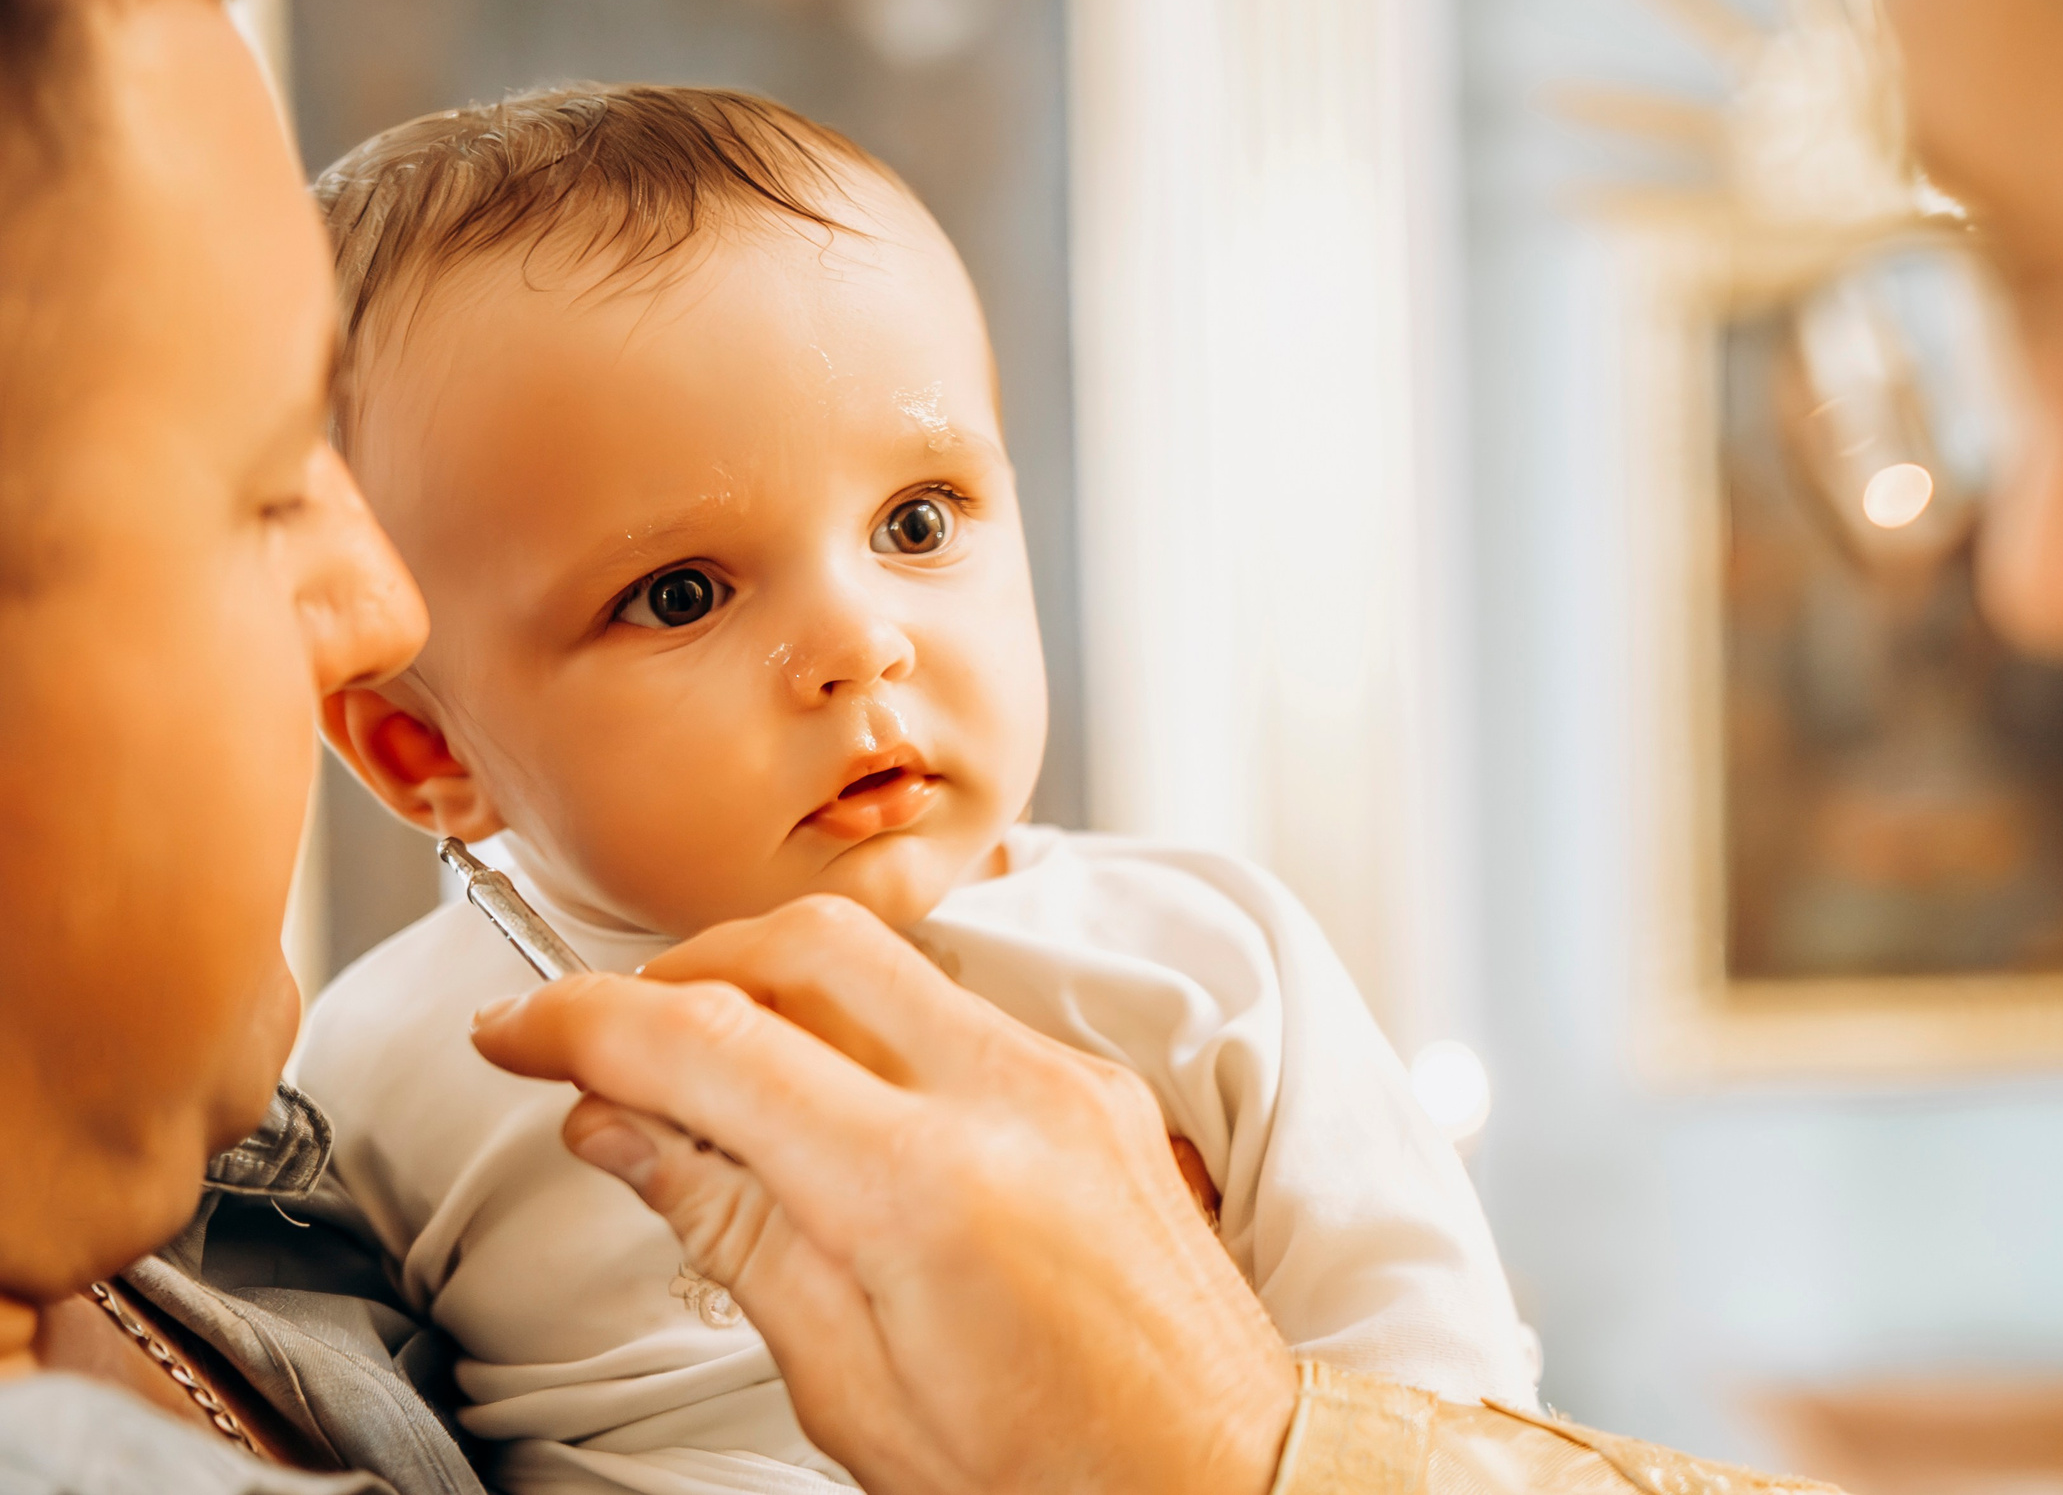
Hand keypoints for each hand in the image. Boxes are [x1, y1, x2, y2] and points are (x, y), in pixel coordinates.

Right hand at [469, 895, 1297, 1494]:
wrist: (1228, 1480)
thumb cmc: (1051, 1477)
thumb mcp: (852, 1388)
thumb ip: (736, 1231)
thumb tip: (626, 1124)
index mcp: (927, 1188)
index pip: (714, 1042)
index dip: (583, 1022)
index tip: (512, 1031)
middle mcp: (1008, 1096)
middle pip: (803, 943)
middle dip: (680, 970)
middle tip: (601, 1044)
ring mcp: (1064, 1078)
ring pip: (883, 961)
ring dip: (771, 990)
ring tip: (703, 1084)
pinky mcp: (1094, 1085)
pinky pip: (951, 1008)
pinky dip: (859, 1026)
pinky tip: (818, 1103)